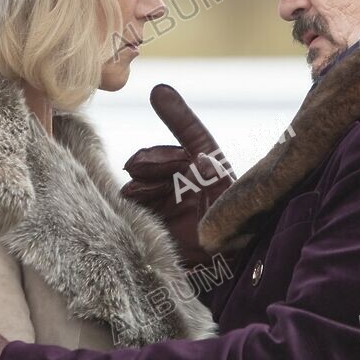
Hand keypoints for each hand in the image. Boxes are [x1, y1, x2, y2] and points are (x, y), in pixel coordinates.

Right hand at [121, 84, 234, 267]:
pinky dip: (129, 201)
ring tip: (148, 194)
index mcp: (207, 168)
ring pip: (139, 181)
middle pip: (155, 159)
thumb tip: (200, 156)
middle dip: (151, 160)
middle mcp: (182, 179)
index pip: (192, 135)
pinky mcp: (147, 220)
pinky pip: (129, 204)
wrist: (221, 267)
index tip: (159, 92)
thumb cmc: (231, 228)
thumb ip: (212, 176)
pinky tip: (134, 205)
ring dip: (141, 184)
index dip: (176, 113)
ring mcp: (163, 199)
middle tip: (147, 168)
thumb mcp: (225, 199)